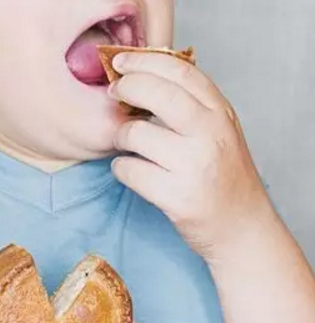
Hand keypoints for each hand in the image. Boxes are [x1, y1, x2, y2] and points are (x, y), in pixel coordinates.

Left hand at [109, 51, 272, 262]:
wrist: (241, 229)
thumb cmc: (225, 180)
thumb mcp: (221, 134)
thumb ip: (194, 107)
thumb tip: (144, 81)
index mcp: (221, 114)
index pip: (181, 71)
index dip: (144, 61)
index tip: (121, 63)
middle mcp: (210, 135)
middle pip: (158, 94)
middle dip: (127, 88)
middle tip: (113, 95)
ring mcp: (194, 167)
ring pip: (136, 134)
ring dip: (120, 137)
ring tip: (124, 144)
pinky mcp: (177, 198)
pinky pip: (130, 171)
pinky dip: (121, 169)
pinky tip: (129, 171)